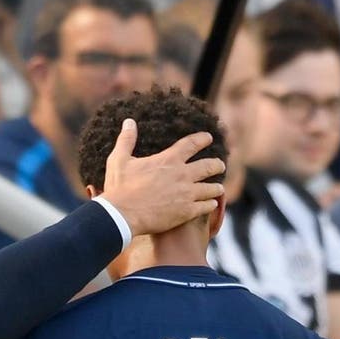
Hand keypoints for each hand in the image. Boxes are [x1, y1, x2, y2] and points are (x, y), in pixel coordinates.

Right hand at [99, 119, 224, 235]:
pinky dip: (210, 204)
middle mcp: (182, 175)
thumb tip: (128, 122)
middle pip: (209, 166)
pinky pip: (206, 206)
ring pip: (211, 188)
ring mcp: (187, 194)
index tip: (209, 138)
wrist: (122, 215)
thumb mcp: (119, 160)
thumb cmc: (119, 188)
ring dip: (216, 187)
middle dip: (217, 164)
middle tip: (220, 165)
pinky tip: (211, 204)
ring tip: (219, 188)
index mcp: (168, 160)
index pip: (192, 144)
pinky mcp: (186, 212)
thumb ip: (126, 140)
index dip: (202, 139)